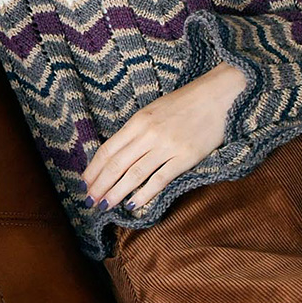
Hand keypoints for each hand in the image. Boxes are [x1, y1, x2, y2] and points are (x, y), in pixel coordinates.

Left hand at [79, 62, 247, 211]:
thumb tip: (116, 155)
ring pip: (134, 174)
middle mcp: (149, 134)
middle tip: (89, 200)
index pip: (108, 149)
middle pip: (117, 164)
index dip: (94, 169)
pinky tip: (133, 205)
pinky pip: (160, 179)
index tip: (84, 183)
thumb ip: (135, 131)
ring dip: (116, 192)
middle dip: (100, 184)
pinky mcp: (185, 158)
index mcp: (138, 121)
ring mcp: (167, 147)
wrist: (217, 97)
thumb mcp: (153, 110)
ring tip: (105, 205)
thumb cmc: (184, 103)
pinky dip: (144, 194)